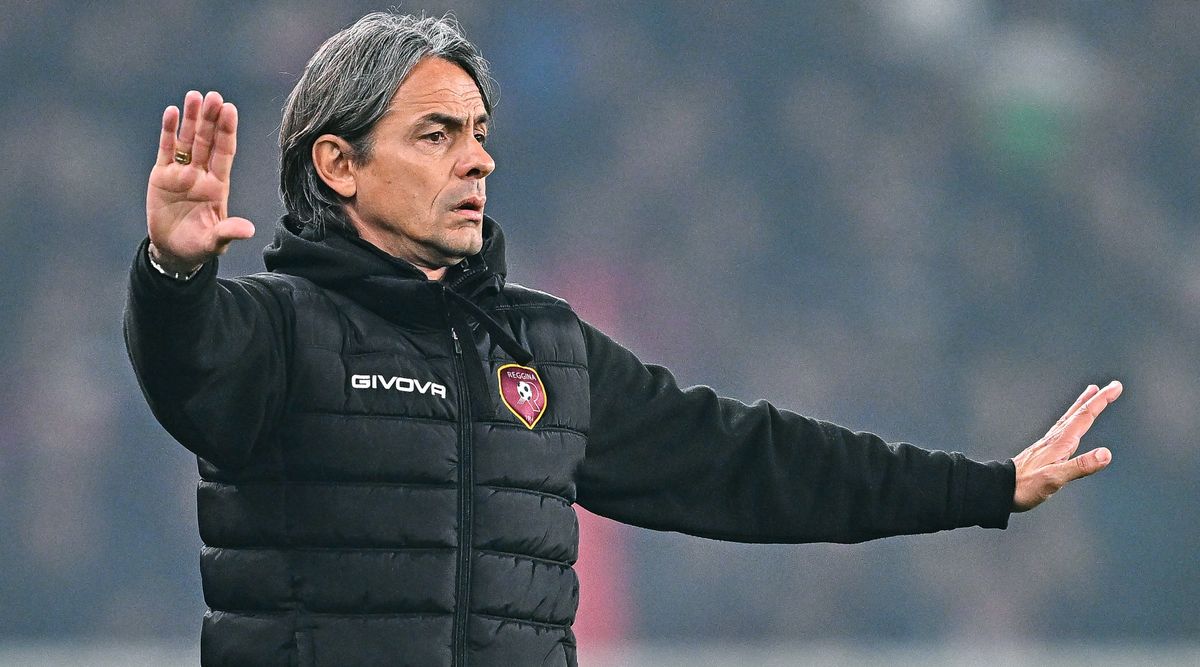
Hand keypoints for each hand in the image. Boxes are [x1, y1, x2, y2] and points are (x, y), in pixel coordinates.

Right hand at [146, 90, 254, 272]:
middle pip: (207, 141)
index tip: (230, 109)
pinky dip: (168, 131)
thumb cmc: (199, 246)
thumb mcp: (214, 241)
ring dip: (191, 119)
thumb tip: (248, 231)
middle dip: (210, 119)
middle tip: (213, 95)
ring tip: (194, 95)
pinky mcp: (162, 176)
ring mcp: (182, 173)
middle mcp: (201, 174)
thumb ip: (228, 231)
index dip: (227, 131)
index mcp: (218, 185)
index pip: (224, 152)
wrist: (173, 251)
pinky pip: (166, 149)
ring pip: (187, 140)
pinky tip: (172, 112)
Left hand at [1012, 380, 1121, 511]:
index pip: (1085, 416)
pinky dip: (1072, 420)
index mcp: (1061, 442)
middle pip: (1078, 413)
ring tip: (1091, 394)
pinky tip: (1070, 425)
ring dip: (1083, 405)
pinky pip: (1063, 428)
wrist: (1001, 488)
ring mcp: (1049, 443)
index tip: (1115, 387)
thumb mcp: (1055, 478)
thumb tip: (1105, 454)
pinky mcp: (1044, 450)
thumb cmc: (1026, 485)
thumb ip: (1081, 466)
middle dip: (1096, 398)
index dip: (1102, 400)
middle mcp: (1055, 438)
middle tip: (1111, 386)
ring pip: (1070, 418)